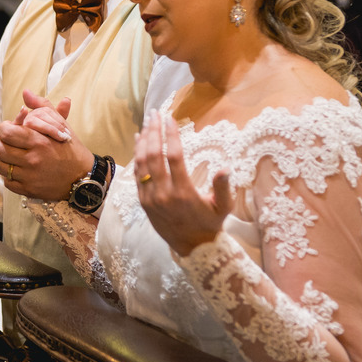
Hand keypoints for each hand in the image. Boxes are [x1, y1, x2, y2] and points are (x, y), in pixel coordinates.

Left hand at [0, 89, 91, 200]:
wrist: (83, 177)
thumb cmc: (70, 148)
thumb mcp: (59, 125)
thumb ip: (42, 106)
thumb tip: (26, 92)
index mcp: (39, 141)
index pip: (5, 132)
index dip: (4, 128)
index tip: (9, 129)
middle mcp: (33, 160)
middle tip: (6, 142)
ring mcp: (30, 177)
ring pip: (0, 166)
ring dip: (3, 159)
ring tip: (11, 156)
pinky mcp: (29, 191)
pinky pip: (7, 182)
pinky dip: (10, 176)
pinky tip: (18, 170)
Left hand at [133, 111, 232, 255]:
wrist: (193, 248)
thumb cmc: (210, 224)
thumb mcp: (223, 207)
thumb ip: (223, 187)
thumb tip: (225, 167)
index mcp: (183, 192)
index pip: (173, 156)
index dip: (170, 135)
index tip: (170, 119)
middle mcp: (163, 193)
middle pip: (153, 155)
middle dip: (153, 131)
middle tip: (155, 113)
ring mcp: (150, 197)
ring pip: (142, 163)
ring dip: (143, 140)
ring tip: (147, 122)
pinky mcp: (143, 201)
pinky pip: (137, 174)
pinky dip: (136, 155)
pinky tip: (139, 141)